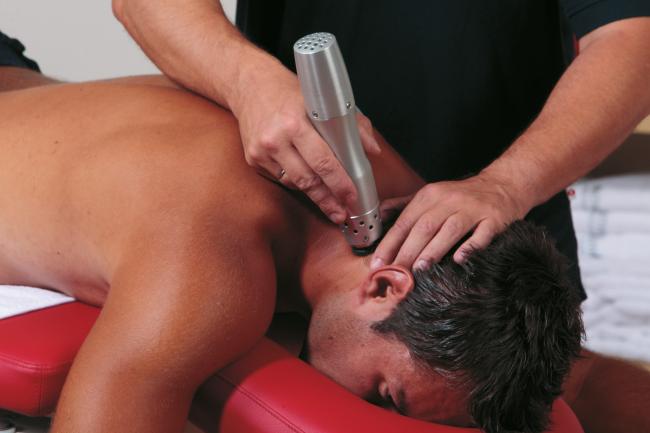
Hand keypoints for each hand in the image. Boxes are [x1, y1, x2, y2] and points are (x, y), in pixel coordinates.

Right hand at [232, 63, 379, 223]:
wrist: (249, 84)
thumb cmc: (288, 91)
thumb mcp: (322, 99)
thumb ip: (352, 124)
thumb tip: (371, 149)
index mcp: (295, 123)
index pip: (323, 162)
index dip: (340, 184)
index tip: (351, 198)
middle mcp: (276, 140)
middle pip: (308, 181)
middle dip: (328, 200)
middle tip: (342, 213)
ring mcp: (261, 152)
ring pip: (294, 183)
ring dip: (314, 193)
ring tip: (330, 202)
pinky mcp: (253, 159)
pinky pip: (281, 178)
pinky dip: (296, 180)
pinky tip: (307, 180)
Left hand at [371, 174, 527, 270]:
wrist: (504, 184)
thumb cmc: (462, 195)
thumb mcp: (431, 194)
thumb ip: (404, 205)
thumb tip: (379, 214)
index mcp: (430, 196)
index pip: (405, 221)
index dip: (390, 243)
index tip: (378, 263)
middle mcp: (450, 200)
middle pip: (425, 226)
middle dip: (407, 251)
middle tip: (396, 273)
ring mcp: (473, 209)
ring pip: (450, 229)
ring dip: (434, 249)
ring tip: (420, 268)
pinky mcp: (495, 219)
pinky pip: (483, 234)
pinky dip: (471, 247)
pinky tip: (460, 259)